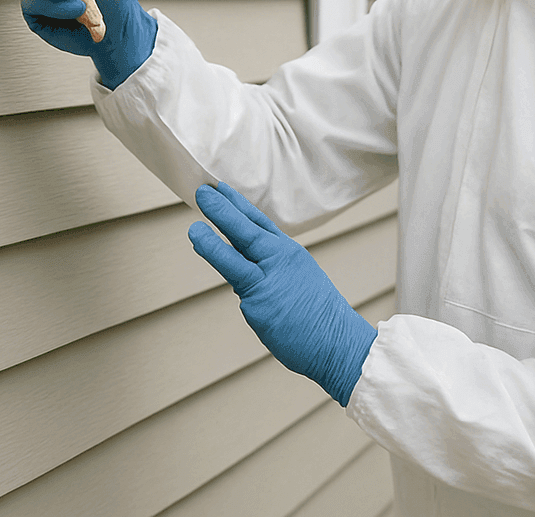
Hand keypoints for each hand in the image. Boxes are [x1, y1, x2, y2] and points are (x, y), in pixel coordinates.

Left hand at [188, 182, 376, 406]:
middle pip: (247, 231)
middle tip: (203, 192)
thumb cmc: (318, 316)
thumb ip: (267, 265)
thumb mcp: (297, 277)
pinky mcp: (261, 306)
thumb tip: (238, 260)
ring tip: (194, 228)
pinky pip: (238, 287)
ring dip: (212, 241)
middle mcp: (281, 261)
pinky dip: (221, 267)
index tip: (220, 188)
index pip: (259, 222)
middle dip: (222, 210)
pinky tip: (203, 248)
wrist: (340, 345)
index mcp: (289, 252)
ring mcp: (271, 283)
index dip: (238, 204)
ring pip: (236, 256)